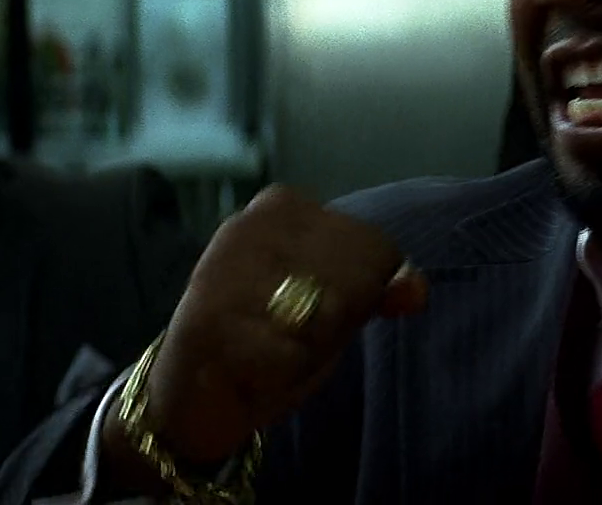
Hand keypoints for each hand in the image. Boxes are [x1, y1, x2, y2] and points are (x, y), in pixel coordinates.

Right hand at [124, 185, 429, 467]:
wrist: (185, 395)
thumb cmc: (267, 337)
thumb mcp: (333, 305)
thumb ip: (375, 287)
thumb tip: (416, 291)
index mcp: (283, 206)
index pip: (375, 248)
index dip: (362, 297)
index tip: (313, 310)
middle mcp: (249, 224)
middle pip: (354, 278)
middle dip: (335, 323)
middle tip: (288, 336)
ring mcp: (222, 268)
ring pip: (323, 315)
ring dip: (306, 351)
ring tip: (269, 350)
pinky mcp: (205, 318)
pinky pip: (287, 353)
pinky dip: (280, 374)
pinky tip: (250, 369)